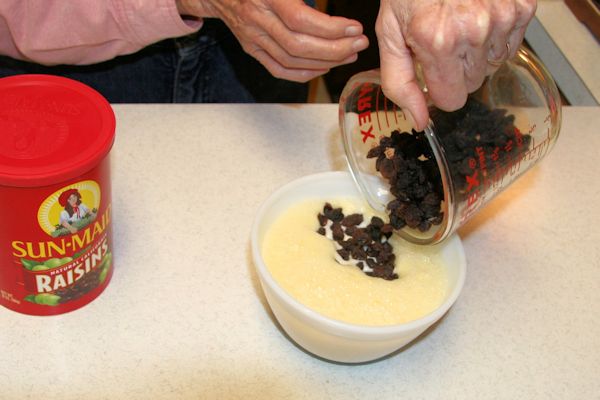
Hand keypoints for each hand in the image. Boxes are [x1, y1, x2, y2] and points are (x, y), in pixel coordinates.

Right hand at [177, 0, 368, 81]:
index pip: (300, 19)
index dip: (331, 28)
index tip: (355, 27)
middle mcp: (257, 19)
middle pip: (298, 45)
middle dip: (335, 48)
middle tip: (359, 43)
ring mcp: (252, 37)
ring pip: (291, 61)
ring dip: (325, 62)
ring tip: (349, 54)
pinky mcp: (252, 49)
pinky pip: (279, 70)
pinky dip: (305, 73)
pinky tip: (325, 67)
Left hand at [376, 0, 535, 129]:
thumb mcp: (391, 36)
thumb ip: (399, 83)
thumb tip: (420, 121)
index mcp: (437, 41)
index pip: (452, 100)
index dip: (440, 89)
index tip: (433, 71)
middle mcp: (473, 31)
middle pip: (472, 85)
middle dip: (456, 70)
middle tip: (443, 41)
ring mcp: (501, 17)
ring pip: (492, 66)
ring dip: (476, 54)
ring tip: (460, 26)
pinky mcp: (521, 7)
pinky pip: (510, 46)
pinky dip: (495, 38)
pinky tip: (478, 18)